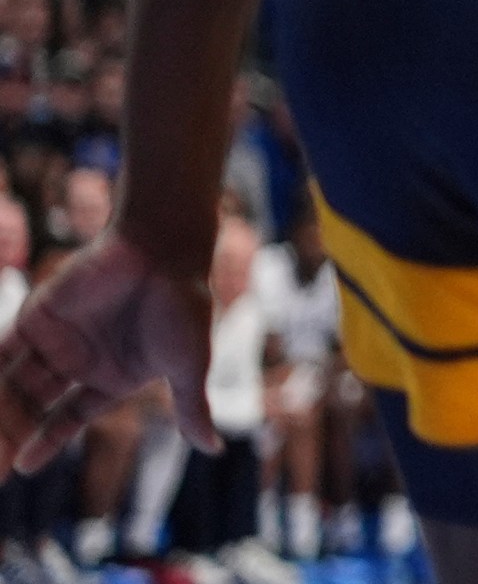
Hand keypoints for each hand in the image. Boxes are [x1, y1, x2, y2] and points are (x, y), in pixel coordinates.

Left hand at [0, 229, 220, 472]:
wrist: (162, 250)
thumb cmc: (182, 306)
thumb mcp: (188, 365)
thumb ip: (190, 408)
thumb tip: (214, 449)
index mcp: (113, 376)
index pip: (70, 416)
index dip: (46, 440)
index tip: (21, 468)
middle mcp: (80, 361)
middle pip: (36, 405)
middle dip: (13, 431)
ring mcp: (56, 339)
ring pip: (15, 383)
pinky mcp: (36, 317)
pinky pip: (4, 352)